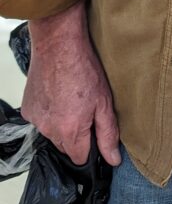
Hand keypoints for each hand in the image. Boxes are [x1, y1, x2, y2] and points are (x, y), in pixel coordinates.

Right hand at [22, 0, 120, 166]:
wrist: (58, 44)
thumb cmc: (84, 68)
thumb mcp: (104, 101)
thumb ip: (108, 134)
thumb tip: (113, 159)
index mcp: (70, 130)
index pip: (80, 158)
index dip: (91, 147)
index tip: (96, 131)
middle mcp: (49, 130)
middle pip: (66, 147)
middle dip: (77, 135)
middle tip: (86, 110)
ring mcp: (36, 120)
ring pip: (53, 133)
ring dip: (62, 124)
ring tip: (72, 99)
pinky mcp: (28, 109)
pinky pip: (42, 120)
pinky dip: (50, 112)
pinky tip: (59, 94)